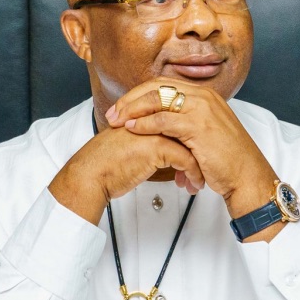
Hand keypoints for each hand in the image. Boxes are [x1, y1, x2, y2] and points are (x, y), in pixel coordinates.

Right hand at [49, 125, 204, 223]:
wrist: (92, 174)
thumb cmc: (107, 163)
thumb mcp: (132, 144)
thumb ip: (150, 138)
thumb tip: (168, 148)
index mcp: (146, 113)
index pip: (181, 119)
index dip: (192, 138)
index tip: (200, 155)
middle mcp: (153, 117)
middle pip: (189, 128)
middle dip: (201, 150)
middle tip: (206, 167)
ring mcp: (156, 129)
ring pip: (192, 144)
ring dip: (200, 165)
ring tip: (199, 181)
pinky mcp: (157, 146)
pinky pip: (186, 159)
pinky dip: (194, 174)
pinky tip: (192, 186)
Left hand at [106, 78, 277, 221]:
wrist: (247, 176)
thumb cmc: (227, 161)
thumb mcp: (204, 134)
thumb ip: (185, 125)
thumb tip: (161, 127)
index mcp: (205, 95)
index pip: (163, 84)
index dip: (139, 94)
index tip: (122, 107)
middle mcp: (203, 96)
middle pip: (156, 87)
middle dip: (130, 100)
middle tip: (113, 114)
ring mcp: (201, 109)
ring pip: (156, 100)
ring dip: (131, 110)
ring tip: (116, 122)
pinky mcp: (198, 126)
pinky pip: (163, 120)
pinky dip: (144, 124)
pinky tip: (132, 129)